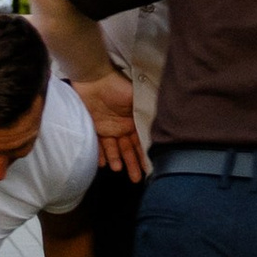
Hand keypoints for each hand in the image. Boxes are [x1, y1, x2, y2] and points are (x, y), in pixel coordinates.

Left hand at [80, 63, 147, 180]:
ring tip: (118, 170)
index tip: (150, 169)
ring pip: (114, 148)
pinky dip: (99, 154)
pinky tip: (102, 164)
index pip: (141, 141)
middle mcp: (123, 126)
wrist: (93, 78)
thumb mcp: (136, 98)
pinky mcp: (95, 127)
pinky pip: (98, 144)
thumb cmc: (117, 86)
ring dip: (116, 160)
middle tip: (135, 179)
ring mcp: (109, 127)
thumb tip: (162, 122)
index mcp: (134, 120)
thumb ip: (146, 111)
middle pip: (128, 148)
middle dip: (132, 163)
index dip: (145, 155)